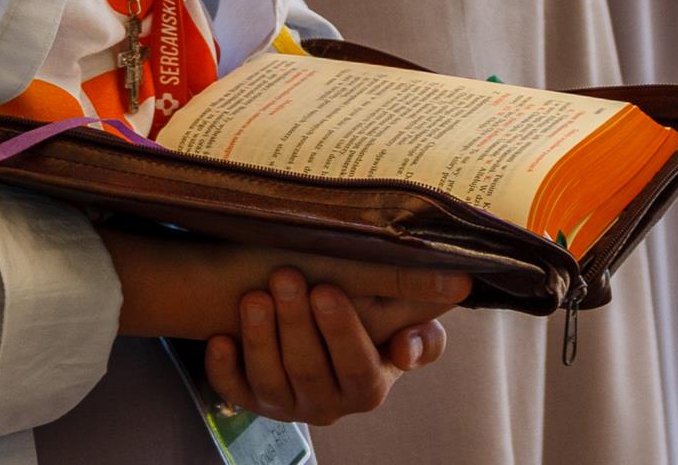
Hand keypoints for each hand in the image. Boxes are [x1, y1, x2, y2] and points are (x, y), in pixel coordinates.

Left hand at [204, 268, 449, 426]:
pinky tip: (218, 339)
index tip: (328, 291)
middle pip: (311, 369)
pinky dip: (224, 369)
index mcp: (369, 382)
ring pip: (271, 380)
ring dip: (261, 338)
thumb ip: (419, 298)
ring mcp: (286, 402)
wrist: (304, 317)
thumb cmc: (357, 307)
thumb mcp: (392, 306)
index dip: (345, 333)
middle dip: (298, 323)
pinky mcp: (251, 398)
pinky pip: (233, 391)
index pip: (361, 366)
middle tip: (286, 276)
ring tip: (254, 296)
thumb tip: (459, 280)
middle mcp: (328, 402)